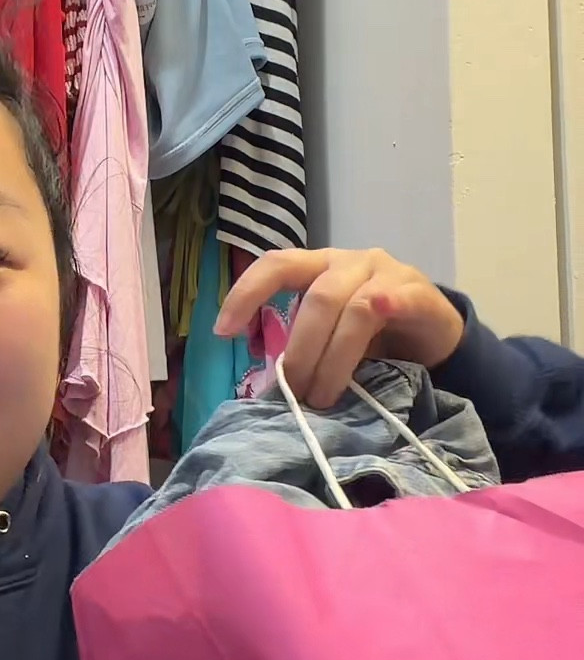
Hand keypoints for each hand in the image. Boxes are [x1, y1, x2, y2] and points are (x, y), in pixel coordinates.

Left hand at [216, 247, 465, 408]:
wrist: (436, 335)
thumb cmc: (375, 336)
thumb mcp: (332, 336)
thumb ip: (305, 344)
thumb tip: (270, 385)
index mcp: (321, 266)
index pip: (277, 265)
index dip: (247, 293)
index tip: (224, 331)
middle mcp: (350, 262)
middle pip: (316, 299)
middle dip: (300, 351)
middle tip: (294, 392)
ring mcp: (387, 274)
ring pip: (352, 309)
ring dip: (333, 359)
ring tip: (324, 397)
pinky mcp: (420, 292)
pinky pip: (398, 298)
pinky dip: (385, 306)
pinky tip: (379, 320)